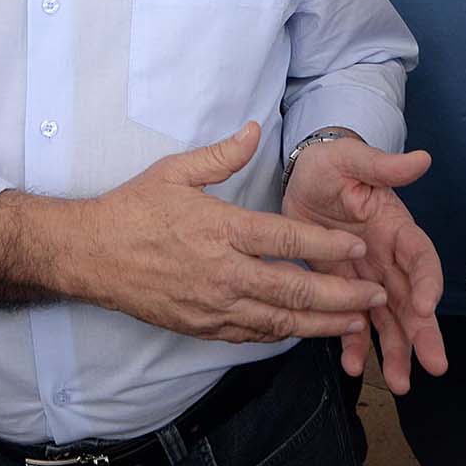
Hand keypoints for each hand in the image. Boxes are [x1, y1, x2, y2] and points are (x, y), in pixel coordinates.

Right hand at [71, 122, 385, 342]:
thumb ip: (221, 155)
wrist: (89, 255)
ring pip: (279, 321)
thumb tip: (255, 130)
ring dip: (322, 323)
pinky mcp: (201, 327)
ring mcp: (212, 305)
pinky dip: (283, 334)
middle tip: (375, 295)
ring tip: (356, 323)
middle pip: (294, 290)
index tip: (360, 248)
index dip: (328, 247)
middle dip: (341, 295)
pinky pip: (251, 335)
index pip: (288, 241)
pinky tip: (305, 331)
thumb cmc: (132, 210)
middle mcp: (223, 273)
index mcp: (221, 230)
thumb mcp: (175, 171)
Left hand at [281, 134, 446, 392]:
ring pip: (387, 318)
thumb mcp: (353, 159)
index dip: (426, 282)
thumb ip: (383, 166)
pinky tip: (354, 366)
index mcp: (395, 227)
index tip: (424, 307)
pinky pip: (352, 319)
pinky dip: (354, 343)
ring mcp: (366, 276)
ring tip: (400, 383)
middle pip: (411, 300)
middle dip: (422, 333)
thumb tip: (421, 159)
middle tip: (434, 366)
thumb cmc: (333, 164)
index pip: (420, 257)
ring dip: (395, 350)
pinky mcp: (342, 286)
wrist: (305, 175)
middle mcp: (387, 257)